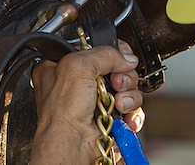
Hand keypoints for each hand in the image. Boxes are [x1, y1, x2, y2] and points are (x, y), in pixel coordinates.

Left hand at [31, 40, 144, 164]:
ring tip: (118, 103)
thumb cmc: (62, 112)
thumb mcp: (78, 67)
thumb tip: (125, 57)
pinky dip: (132, 112)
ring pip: (126, 89)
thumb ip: (104, 54)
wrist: (72, 145)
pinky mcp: (110, 118)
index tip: (120, 55)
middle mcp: (79, 83)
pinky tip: (124, 115)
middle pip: (116, 68)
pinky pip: (131, 109)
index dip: (111, 51)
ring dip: (129, 95)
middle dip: (122, 76)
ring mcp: (95, 102)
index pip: (94, 48)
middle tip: (116, 83)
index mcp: (63, 66)